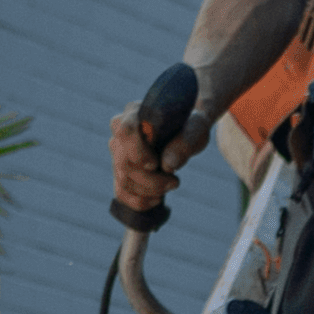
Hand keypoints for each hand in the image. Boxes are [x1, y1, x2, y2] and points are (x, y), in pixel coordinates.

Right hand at [108, 88, 209, 220]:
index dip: (138, 152)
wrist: (185, 129)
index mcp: (135, 112)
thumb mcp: (196, 128)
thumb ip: (185, 142)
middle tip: (175, 181)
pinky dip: (139, 201)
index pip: (125, 131)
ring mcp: (117, 151)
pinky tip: (157, 199)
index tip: (155, 164)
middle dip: (151, 181)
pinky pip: (121, 192)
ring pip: (124, 181)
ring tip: (171, 184)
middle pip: (125, 163)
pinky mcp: (120, 169)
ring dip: (149, 192)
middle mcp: (120, 131)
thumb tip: (168, 166)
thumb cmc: (190, 124)